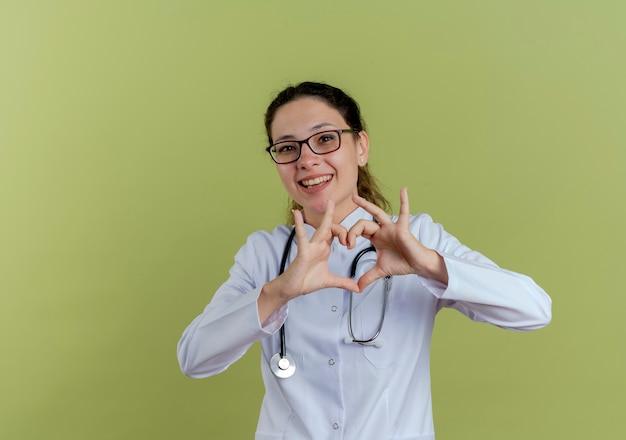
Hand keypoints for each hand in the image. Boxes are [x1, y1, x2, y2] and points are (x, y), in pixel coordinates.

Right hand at [258, 200, 360, 322]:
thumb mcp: (329, 281)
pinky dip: (299, 225)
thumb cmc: (306, 282)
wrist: (292, 289)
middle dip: (341, 228)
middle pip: (331, 229)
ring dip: (326, 216)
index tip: (350, 245)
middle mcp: (317, 245)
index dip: (345, 235)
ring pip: (320, 229)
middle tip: (348, 237)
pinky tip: (297, 214)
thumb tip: (357, 288)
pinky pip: (301, 236)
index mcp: (323, 249)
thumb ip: (343, 282)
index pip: (336, 234)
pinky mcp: (302, 251)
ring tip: (330, 202)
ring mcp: (310, 247)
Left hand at [347, 188, 448, 289]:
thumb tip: (358, 288)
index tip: (347, 246)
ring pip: (377, 214)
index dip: (350, 236)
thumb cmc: (402, 263)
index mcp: (376, 237)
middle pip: (363, 224)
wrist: (417, 266)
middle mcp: (382, 230)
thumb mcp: (380, 270)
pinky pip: (404, 213)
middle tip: (348, 242)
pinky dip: (404, 201)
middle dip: (353, 231)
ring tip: (355, 198)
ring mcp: (392, 227)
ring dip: (366, 205)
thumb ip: (368, 277)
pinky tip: (403, 191)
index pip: (358, 231)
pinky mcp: (403, 228)